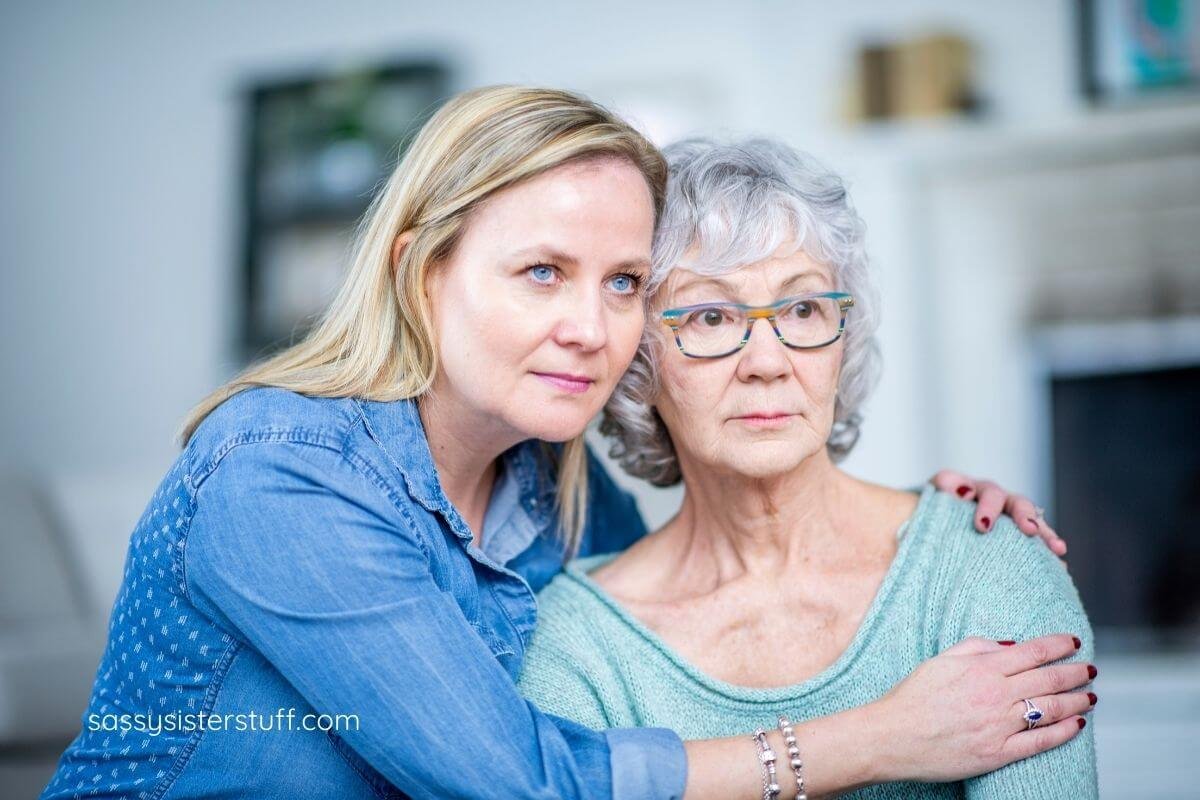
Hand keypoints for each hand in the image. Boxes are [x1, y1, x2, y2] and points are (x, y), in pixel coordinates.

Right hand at [868, 634, 1094, 783]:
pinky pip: (1040, 741)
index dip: (1057, 645)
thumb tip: (1010, 644)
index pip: (1032, 652)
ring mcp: (999, 725)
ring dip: (1076, 700)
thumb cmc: (912, 697)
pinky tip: (1077, 723)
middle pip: (1048, 679)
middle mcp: (995, 695)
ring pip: (1051, 709)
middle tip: (1090, 668)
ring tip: (1090, 694)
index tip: (1073, 640)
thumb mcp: (940, 660)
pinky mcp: (998, 753)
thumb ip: (976, 647)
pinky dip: (1064, 731)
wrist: (892, 737)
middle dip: (1074, 671)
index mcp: (982, 668)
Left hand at [930, 470, 1066, 557]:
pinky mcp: (1016, 534)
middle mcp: (993, 499)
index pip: (983, 492)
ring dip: (1045, 532)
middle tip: (1029, 529)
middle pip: (1013, 502)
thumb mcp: (930, 498)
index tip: (983, 526)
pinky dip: (1047, 550)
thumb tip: (956, 489)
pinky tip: (1060, 566)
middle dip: (1022, 515)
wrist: (932, 521)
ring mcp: (1007, 515)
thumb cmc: (929, 511)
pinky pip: (1036, 541)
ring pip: (1031, 519)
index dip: (986, 507)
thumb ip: (941, 488)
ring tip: (1057, 548)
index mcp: (972, 488)